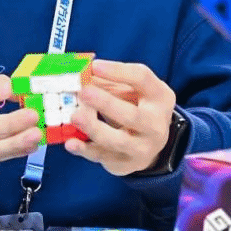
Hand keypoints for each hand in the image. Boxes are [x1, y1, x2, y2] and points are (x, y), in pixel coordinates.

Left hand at [66, 60, 175, 176]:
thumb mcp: (132, 90)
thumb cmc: (137, 107)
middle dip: (107, 103)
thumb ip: (109, 82)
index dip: (118, 72)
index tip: (94, 66)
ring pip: (118, 141)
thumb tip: (81, 75)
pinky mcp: (126, 164)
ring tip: (74, 116)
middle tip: (84, 92)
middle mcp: (155, 125)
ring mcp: (142, 148)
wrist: (151, 143)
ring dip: (94, 128)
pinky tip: (71, 143)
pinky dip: (85, 150)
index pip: (142, 80)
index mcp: (160, 97)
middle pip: (133, 116)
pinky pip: (103, 157)